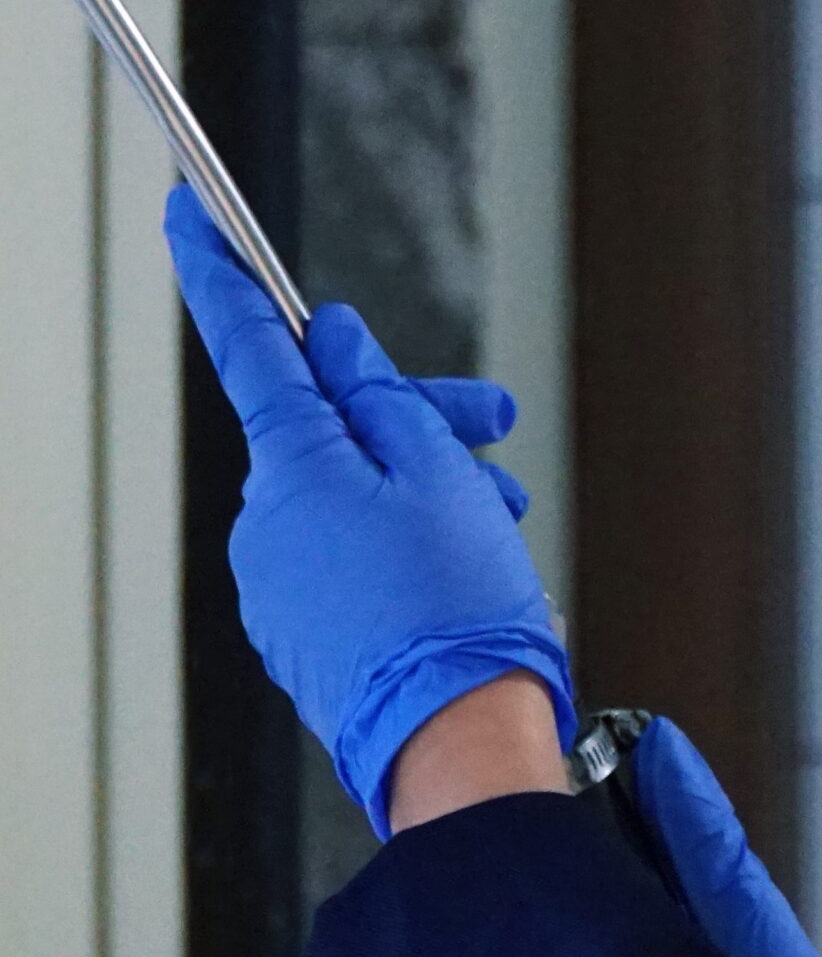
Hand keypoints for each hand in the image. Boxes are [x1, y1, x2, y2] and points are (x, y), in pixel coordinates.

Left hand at [165, 184, 576, 837]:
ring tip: (500, 521)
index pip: (247, 343)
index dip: (217, 270)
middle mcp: (263, 520)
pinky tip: (462, 573)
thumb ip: (384, 398)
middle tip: (494, 427)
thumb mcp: (442, 478)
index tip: (186, 212)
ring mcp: (274, 583)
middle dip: (414, 419)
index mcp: (293, 466)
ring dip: (422, 492)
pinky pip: (347, 560)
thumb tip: (337, 345)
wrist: (457, 744)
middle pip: (330, 430)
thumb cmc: (459, 613)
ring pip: (348, 498)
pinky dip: (401, 550)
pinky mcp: (298, 634)